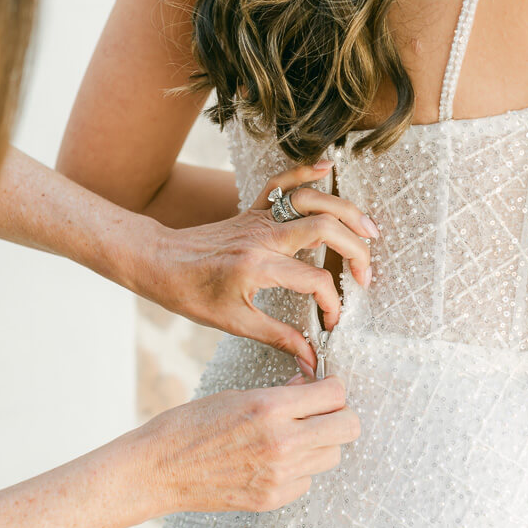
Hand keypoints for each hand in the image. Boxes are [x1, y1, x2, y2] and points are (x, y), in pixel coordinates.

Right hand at [133, 374, 359, 516]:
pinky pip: (307, 480)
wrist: (159, 470)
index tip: (326, 389)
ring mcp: (279, 474)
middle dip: (339, 416)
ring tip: (293, 437)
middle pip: (348, 427)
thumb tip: (311, 388)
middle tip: (321, 413)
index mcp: (270, 407)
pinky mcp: (273, 498)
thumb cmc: (190, 426)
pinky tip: (271, 461)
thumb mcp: (237, 396)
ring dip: (321, 443)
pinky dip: (299, 469)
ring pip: (332, 456)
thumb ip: (280, 393)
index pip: (335, 394)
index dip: (334, 389)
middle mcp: (282, 441)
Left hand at [135, 162, 377, 368]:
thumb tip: (310, 360)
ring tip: (369, 231)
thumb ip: (278, 338)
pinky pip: (281, 182)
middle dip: (356, 251)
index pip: (315, 281)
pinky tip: (327, 167)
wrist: (158, 263)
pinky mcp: (252, 209)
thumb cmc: (190, 294)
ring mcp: (258, 218)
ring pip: (311, 201)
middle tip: (366, 277)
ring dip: (345, 212)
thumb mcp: (234, 323)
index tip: (331, 323)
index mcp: (258, 267)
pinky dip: (305, 171)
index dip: (332, 304)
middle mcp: (262, 237)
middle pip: (325, 229)